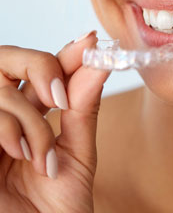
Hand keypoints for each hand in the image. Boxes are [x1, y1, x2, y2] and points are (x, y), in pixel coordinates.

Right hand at [0, 31, 109, 212]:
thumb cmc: (56, 205)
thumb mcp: (76, 152)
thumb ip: (84, 108)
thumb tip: (99, 65)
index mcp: (32, 112)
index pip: (46, 68)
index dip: (66, 53)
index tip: (90, 41)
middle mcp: (6, 114)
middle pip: (11, 59)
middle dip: (41, 67)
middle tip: (61, 96)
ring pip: (2, 91)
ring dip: (31, 121)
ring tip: (45, 158)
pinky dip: (12, 130)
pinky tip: (24, 157)